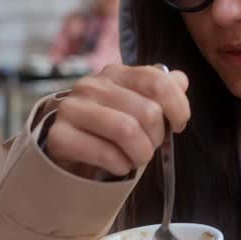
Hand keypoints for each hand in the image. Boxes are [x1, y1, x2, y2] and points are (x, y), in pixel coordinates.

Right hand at [45, 64, 189, 178]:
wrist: (68, 148)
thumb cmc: (109, 127)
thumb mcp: (137, 104)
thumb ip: (161, 90)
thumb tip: (180, 80)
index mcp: (115, 73)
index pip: (158, 81)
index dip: (178, 107)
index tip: (178, 125)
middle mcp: (92, 85)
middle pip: (148, 111)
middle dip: (157, 138)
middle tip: (149, 147)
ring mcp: (72, 109)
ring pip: (127, 131)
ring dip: (141, 154)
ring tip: (136, 158)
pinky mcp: (59, 136)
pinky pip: (106, 154)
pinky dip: (121, 166)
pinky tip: (119, 166)